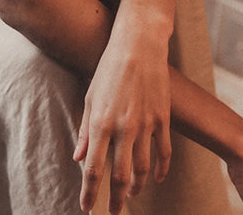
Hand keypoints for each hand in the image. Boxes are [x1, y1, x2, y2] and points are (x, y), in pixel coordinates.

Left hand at [73, 19, 171, 213]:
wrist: (138, 45)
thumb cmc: (108, 68)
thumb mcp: (90, 96)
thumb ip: (85, 129)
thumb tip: (78, 158)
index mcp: (101, 123)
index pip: (94, 169)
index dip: (90, 193)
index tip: (87, 208)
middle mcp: (124, 128)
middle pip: (121, 176)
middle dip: (116, 200)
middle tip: (114, 213)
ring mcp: (146, 125)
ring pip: (143, 169)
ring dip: (137, 187)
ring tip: (131, 195)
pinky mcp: (163, 119)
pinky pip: (163, 153)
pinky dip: (160, 170)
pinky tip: (155, 178)